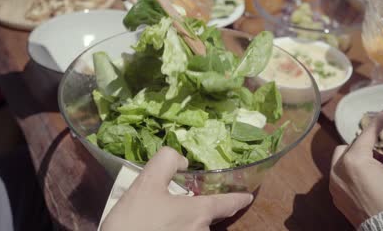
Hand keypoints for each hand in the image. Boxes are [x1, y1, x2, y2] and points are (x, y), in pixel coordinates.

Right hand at [101, 147, 252, 230]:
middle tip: (174, 202)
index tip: (247, 196)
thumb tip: (181, 159)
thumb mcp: (145, 184)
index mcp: (199, 213)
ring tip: (158, 217)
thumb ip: (166, 162)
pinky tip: (157, 226)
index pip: (227, 203)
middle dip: (195, 208)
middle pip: (206, 216)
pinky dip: (176, 228)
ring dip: (183, 222)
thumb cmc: (134, 223)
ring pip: (194, 228)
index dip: (238, 198)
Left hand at [329, 111, 382, 227]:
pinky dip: (350, 173)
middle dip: (364, 147)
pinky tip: (367, 181)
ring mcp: (334, 185)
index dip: (378, 123)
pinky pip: (339, 176)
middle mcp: (337, 171)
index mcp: (353, 161)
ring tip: (376, 170)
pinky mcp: (335, 196)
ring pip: (341, 161)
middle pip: (349, 147)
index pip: (366, 135)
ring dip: (355, 159)